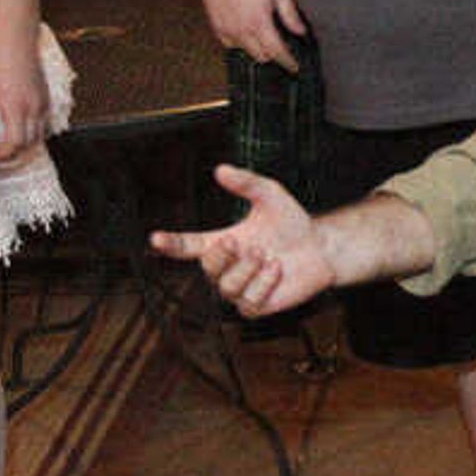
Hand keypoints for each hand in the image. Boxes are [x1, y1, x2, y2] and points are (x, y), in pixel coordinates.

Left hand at [0, 32, 49, 162]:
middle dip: (16, 156)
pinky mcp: (46, 98)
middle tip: (0, 158)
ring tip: (10, 149)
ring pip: (41, 136)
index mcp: (16, 106)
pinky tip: (21, 132)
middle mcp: (34, 107)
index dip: (5, 154)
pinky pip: (45, 124)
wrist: (16, 39)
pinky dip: (35, 135)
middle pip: (31, 145)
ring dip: (27, 148)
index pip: (16, 142)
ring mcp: (43, 103)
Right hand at [149, 164, 333, 317]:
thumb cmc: (291, 223)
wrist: (320, 249)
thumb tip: (221, 169)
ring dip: (248, 269)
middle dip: (224, 255)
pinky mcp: (256, 306)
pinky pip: (249, 301)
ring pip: (227, 287)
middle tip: (246, 243)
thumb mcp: (270, 196)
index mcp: (220, 242)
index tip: (156, 238)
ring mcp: (239, 289)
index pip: (187, 246)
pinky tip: (277, 270)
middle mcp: (225, 268)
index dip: (171, 243)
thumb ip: (246, 183)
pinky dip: (264, 283)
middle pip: (207, 268)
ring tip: (268, 256)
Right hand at [197, 0, 307, 71]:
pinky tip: (246, 29)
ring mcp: (226, 28)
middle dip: (273, 54)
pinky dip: (240, 41)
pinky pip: (230, 43)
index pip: (276, 52)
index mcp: (259, 21)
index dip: (287, 61)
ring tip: (263, 33)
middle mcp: (241, 29)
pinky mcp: (215, 24)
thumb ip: (290, 14)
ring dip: (256, 48)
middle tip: (281, 45)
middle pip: (261, 56)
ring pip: (245, 51)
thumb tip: (300, 32)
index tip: (294, 67)